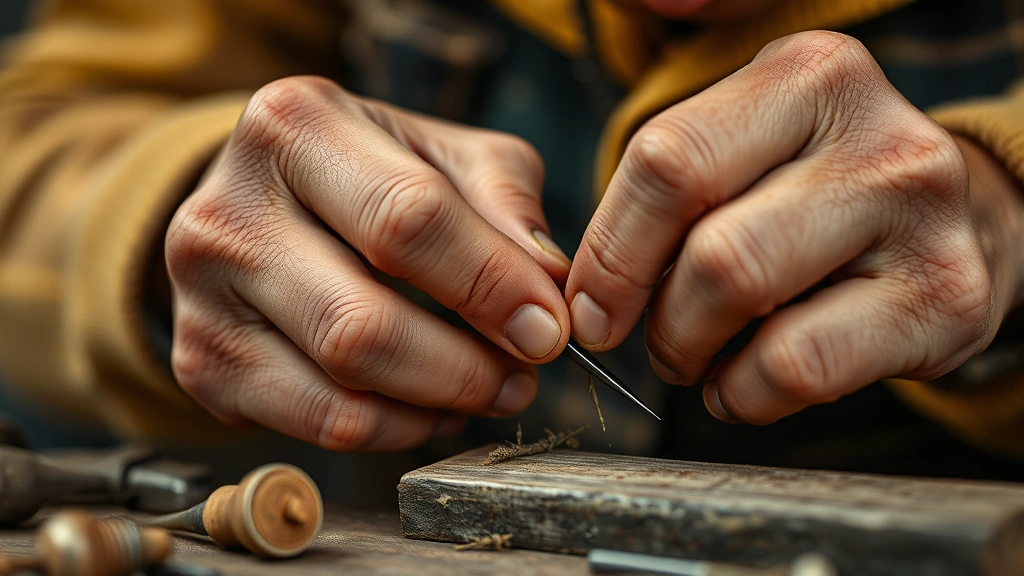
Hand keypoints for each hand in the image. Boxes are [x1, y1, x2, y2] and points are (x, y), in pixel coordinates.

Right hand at [166, 76, 570, 449]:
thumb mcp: (441, 153)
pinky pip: (318, 423)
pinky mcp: (202, 360)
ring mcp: (202, 293)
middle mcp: (227, 208)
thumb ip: (501, 202)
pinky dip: (395, 428)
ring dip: (438, 402)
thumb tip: (549, 284)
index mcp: (294, 126)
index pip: (407, 219)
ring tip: (489, 388)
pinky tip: (431, 406)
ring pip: (339, 384)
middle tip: (524, 374)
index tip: (549, 327)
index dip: (491, 285)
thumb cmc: (367, 173)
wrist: (262, 201)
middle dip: (467, 365)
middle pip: (362, 321)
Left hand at [567, 31, 1023, 423]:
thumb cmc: (818, 194)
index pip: (667, 163)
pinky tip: (745, 384)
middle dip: (655, 317)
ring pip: (747, 299)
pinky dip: (745, 393)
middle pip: (708, 246)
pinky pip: (798, 367)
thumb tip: (584, 297)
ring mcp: (919, 216)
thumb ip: (666, 197)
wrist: (959, 222)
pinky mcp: (946, 300)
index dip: (610, 252)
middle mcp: (873, 135)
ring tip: (697, 358)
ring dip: (694, 352)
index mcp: (806, 77)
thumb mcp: (749, 155)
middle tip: (654, 343)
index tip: (592, 306)